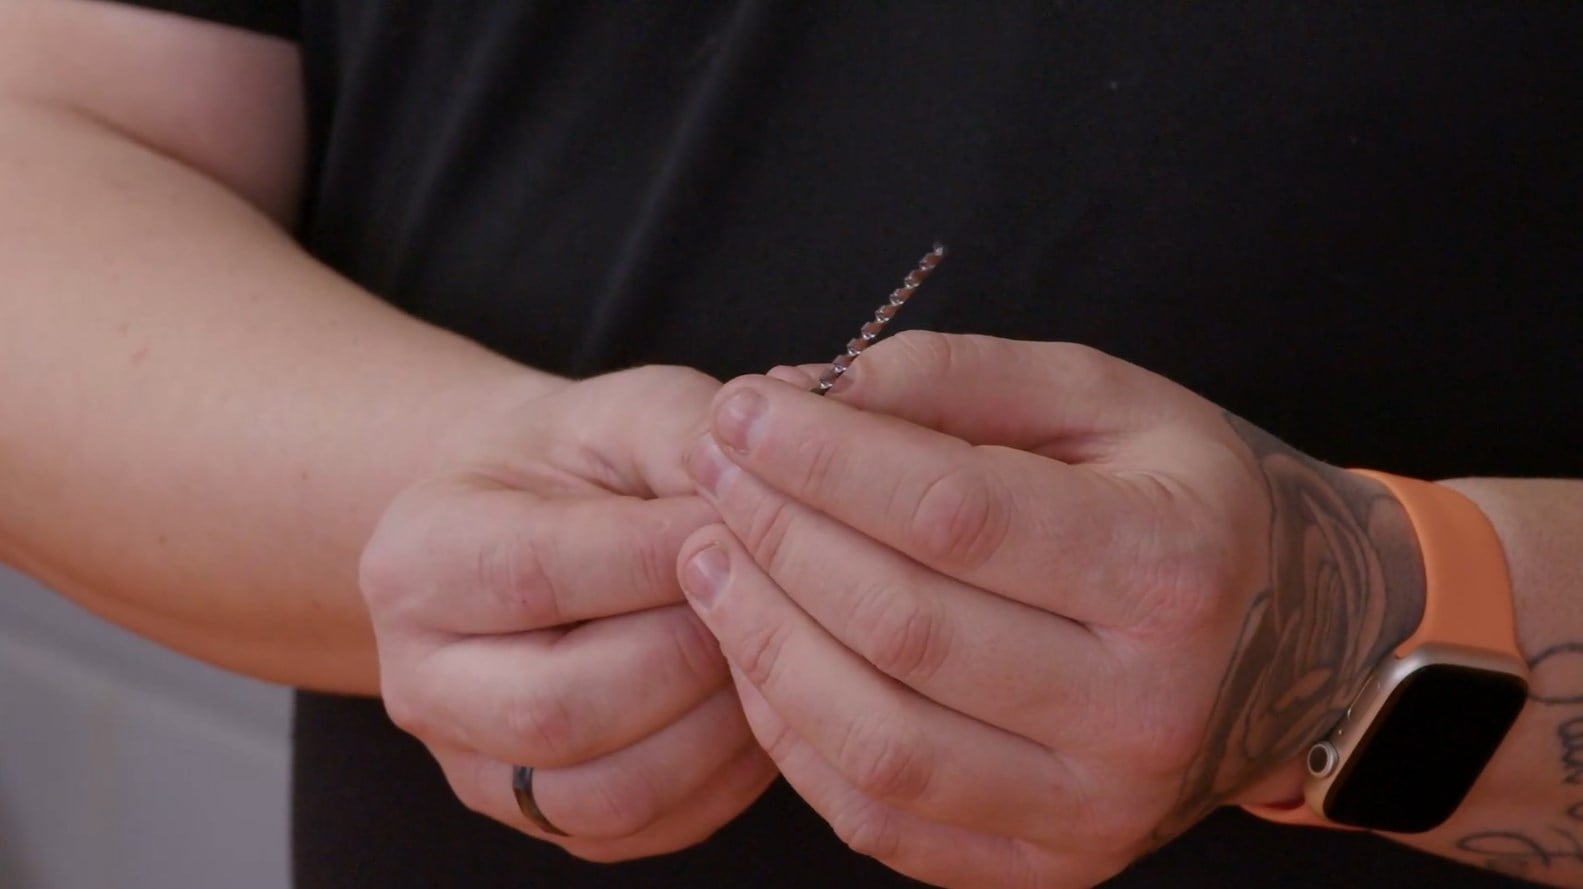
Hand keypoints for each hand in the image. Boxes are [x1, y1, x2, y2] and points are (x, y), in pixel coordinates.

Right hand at [360, 366, 776, 861]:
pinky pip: (650, 829)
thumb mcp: (627, 412)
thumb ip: (683, 435)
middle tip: (777, 596)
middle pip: (562, 708)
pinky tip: (767, 704)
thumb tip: (759, 496)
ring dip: (720, 727)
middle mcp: (422, 681)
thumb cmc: (588, 464)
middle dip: (694, 652)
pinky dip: (729, 777)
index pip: (538, 573)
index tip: (745, 521)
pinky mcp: (549, 821)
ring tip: (779, 652)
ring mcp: (479, 767)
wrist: (543, 527)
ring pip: (608, 792)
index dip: (660, 555)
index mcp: (418, 558)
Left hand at [676, 332, 1424, 886]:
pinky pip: (882, 817)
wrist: (1298, 645)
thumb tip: (813, 393)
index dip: (822, 460)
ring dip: (762, 642)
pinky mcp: (1052, 866)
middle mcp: (1143, 709)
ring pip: (879, 740)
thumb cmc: (1186, 500)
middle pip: (903, 625)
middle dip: (776, 537)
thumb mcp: (1107, 400)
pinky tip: (758, 654)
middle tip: (714, 473)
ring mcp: (1098, 808)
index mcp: (1170, 569)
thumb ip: (964, 378)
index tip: (743, 412)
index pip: (951, 512)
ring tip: (709, 559)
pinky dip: (795, 737)